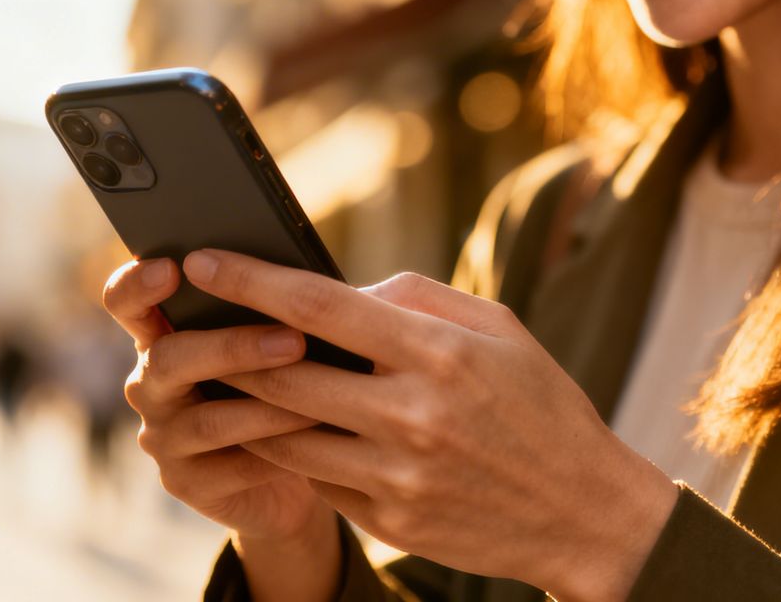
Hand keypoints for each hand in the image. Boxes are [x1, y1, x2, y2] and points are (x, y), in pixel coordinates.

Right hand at [101, 258, 341, 601]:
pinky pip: (230, 466)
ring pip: (206, 419)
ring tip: (323, 396)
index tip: (173, 268)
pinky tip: (317, 441)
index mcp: (165, 333)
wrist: (310, 463)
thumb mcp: (289, 337)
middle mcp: (151, 384)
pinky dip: (277, 452)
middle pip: (168, 358)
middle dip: (233, 347)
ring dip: (269, 405)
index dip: (138, 284)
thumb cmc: (298, 381)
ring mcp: (163, 437)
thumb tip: (326, 281)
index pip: (127, 302)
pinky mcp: (186, 483)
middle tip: (294, 340)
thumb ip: (285, 309)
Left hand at [182, 250, 678, 601]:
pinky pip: (316, 478)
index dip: (250, 279)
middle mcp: (410, 415)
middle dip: (229, 346)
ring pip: (284, 433)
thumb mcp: (498, 328)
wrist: (583, 512)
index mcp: (437, 353)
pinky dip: (291, 449)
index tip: (203, 260)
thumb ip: (416, 299)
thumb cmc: (540, 405)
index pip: (318, 306)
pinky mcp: (390, 521)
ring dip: (247, 404)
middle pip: (283, 373)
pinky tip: (281, 429)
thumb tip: (341, 292)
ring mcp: (396, 476)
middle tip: (197, 324)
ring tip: (224, 379)